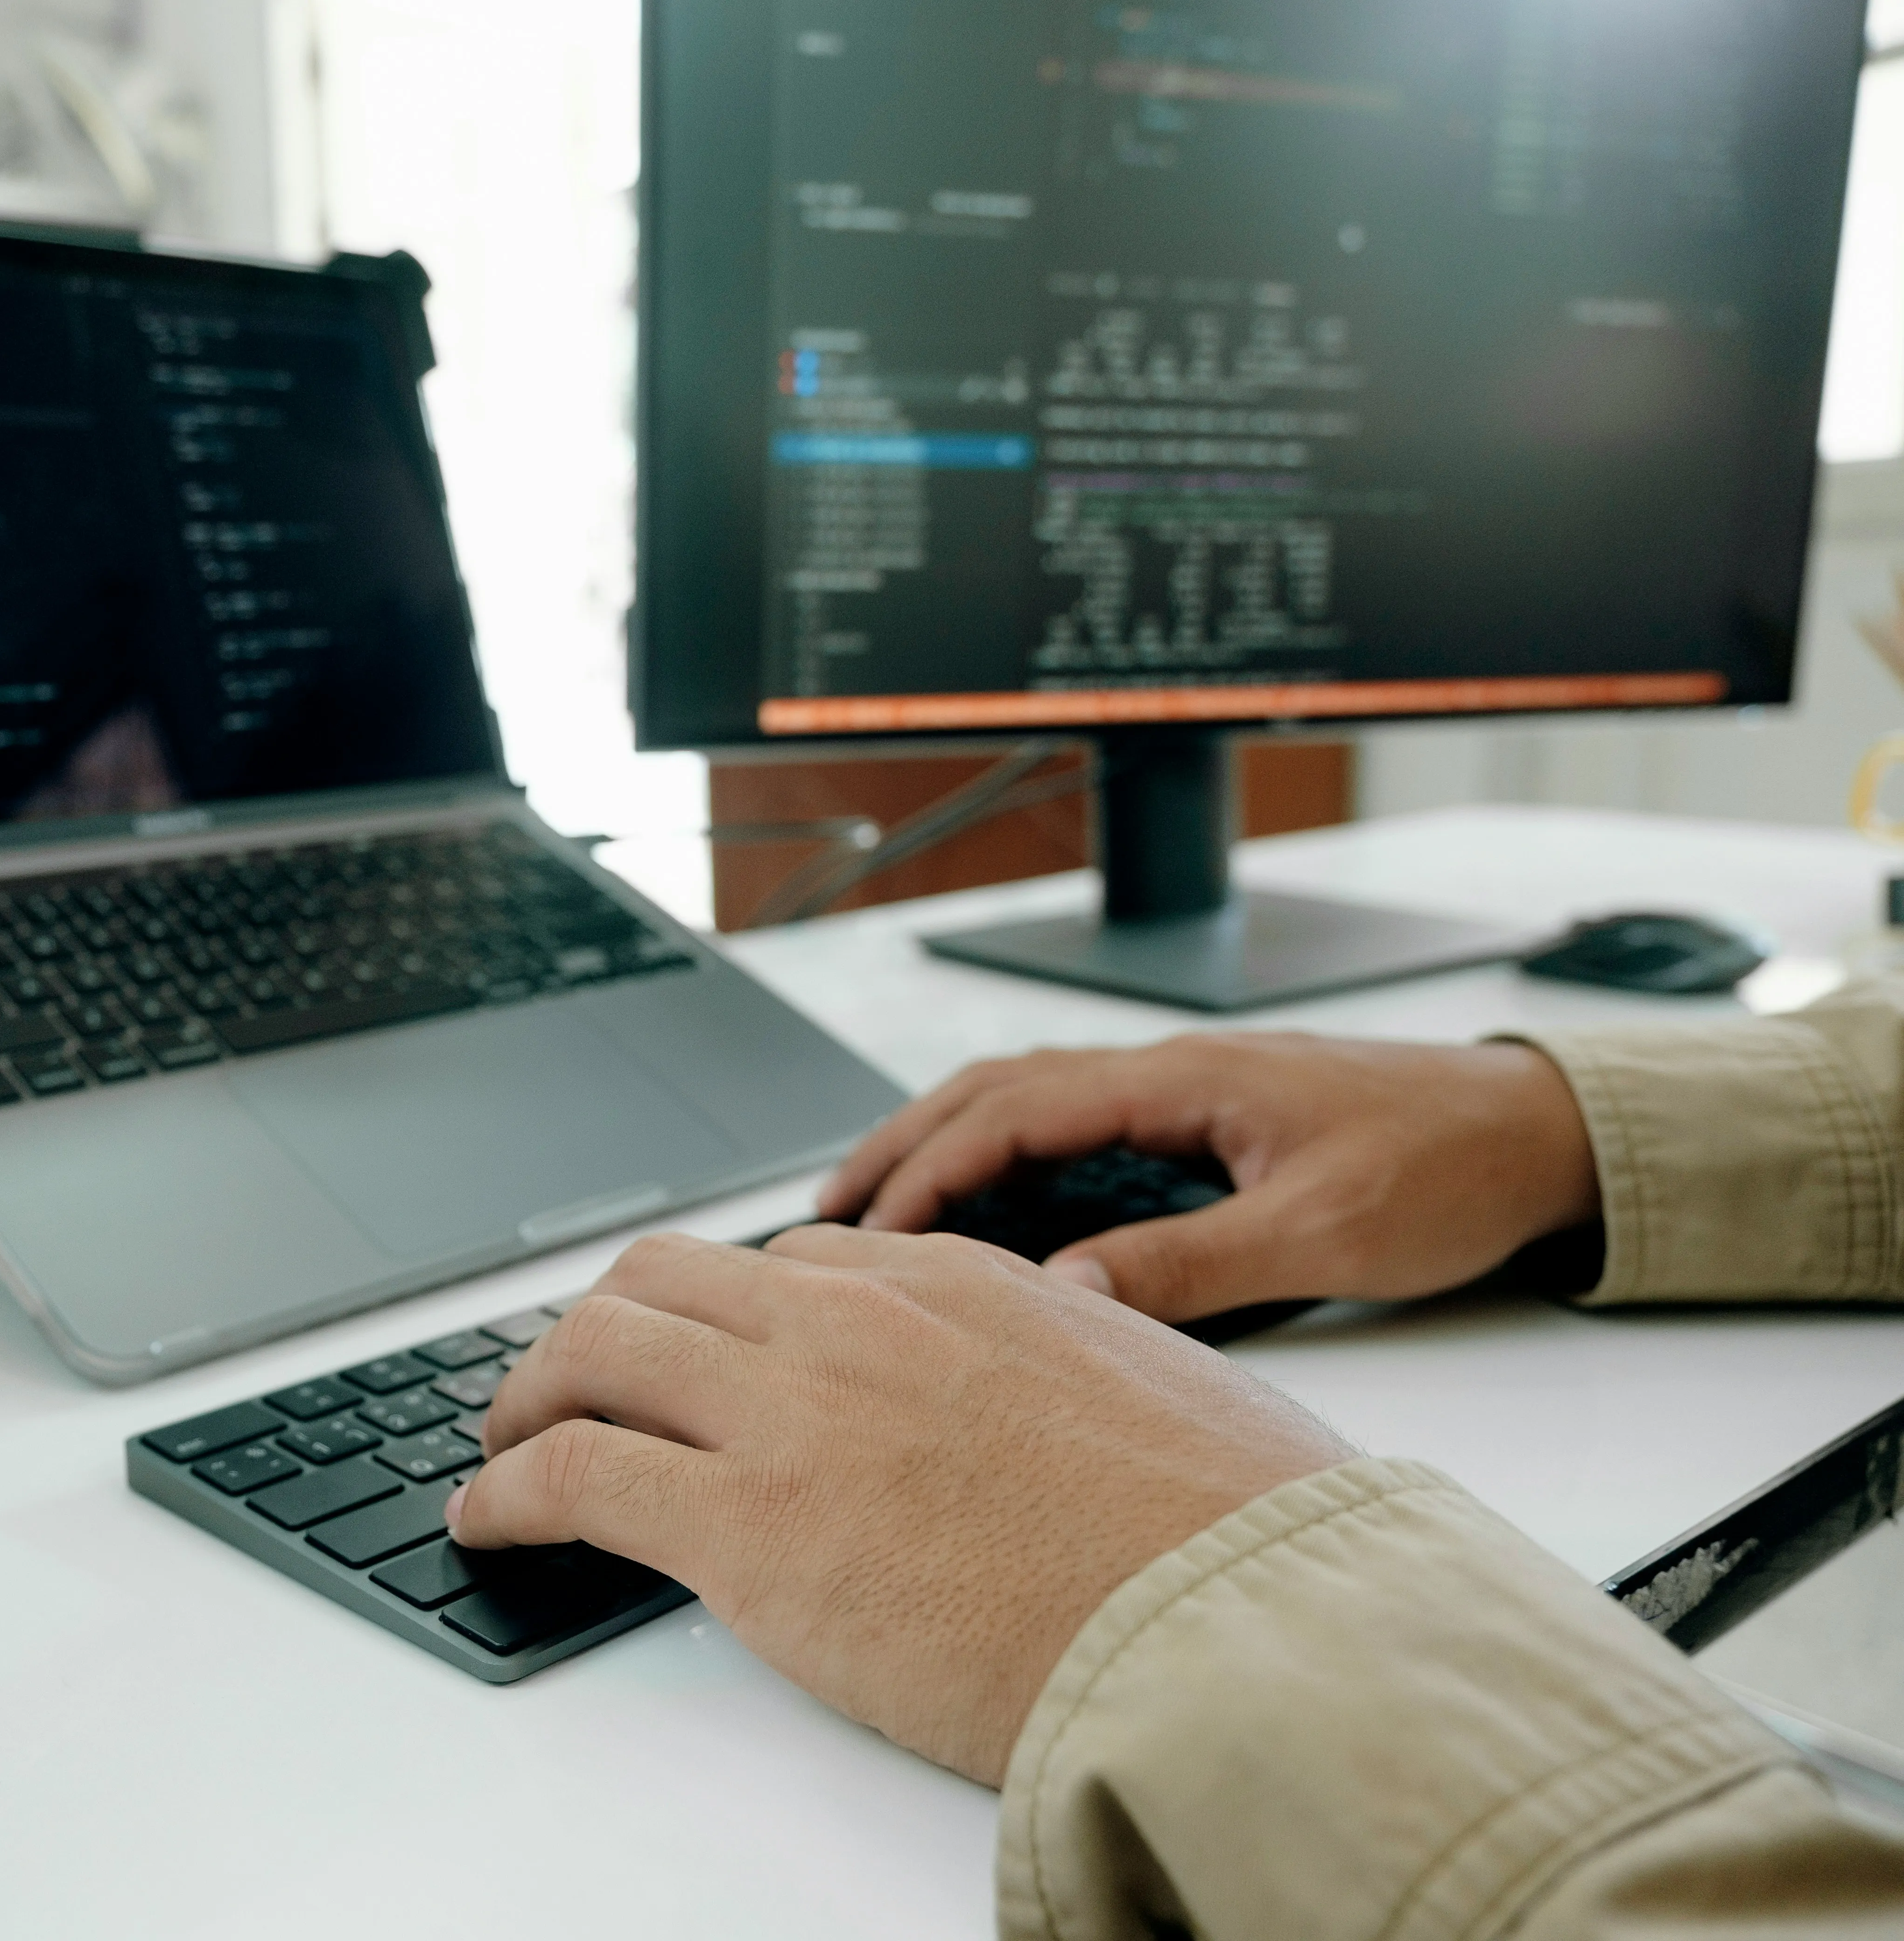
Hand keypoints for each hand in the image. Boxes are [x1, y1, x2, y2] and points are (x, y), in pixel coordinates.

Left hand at [445, 1227, 1353, 1783]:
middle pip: (663, 1281)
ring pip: (594, 1349)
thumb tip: (1049, 1393)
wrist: (1234, 1624)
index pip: (789, 1266)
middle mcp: (854, 1323)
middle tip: (569, 1382)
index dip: (722, 1313)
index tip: (696, 1356)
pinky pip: (571, 1472)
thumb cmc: (1220, 1531)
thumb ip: (1058, 1362)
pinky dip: (506, 1489)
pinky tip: (488, 1519)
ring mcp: (790, 1416)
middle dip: (600, 1328)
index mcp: (955, 1284)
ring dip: (528, 1394)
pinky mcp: (744, 1528)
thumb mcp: (1141, 1384)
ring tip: (503, 1443)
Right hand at [815, 1035, 1601, 1322]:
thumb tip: (1069, 1292)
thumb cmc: (1450, 1169)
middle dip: (904, 1146)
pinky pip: (1074, 1128)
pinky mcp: (1202, 1124)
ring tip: (876, 1212)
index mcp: (1186, 1080)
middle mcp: (1172, 1073)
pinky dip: (1005, 1162)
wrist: (1539, 1134)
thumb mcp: (1323, 1232)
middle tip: (826, 1215)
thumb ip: (1192, 1263)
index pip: (1019, 1109)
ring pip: (1029, 1104)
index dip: (934, 1164)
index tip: (873, 1225)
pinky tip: (984, 1213)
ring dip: (946, 1149)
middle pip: (998, 1091)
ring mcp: (1184, 1093)